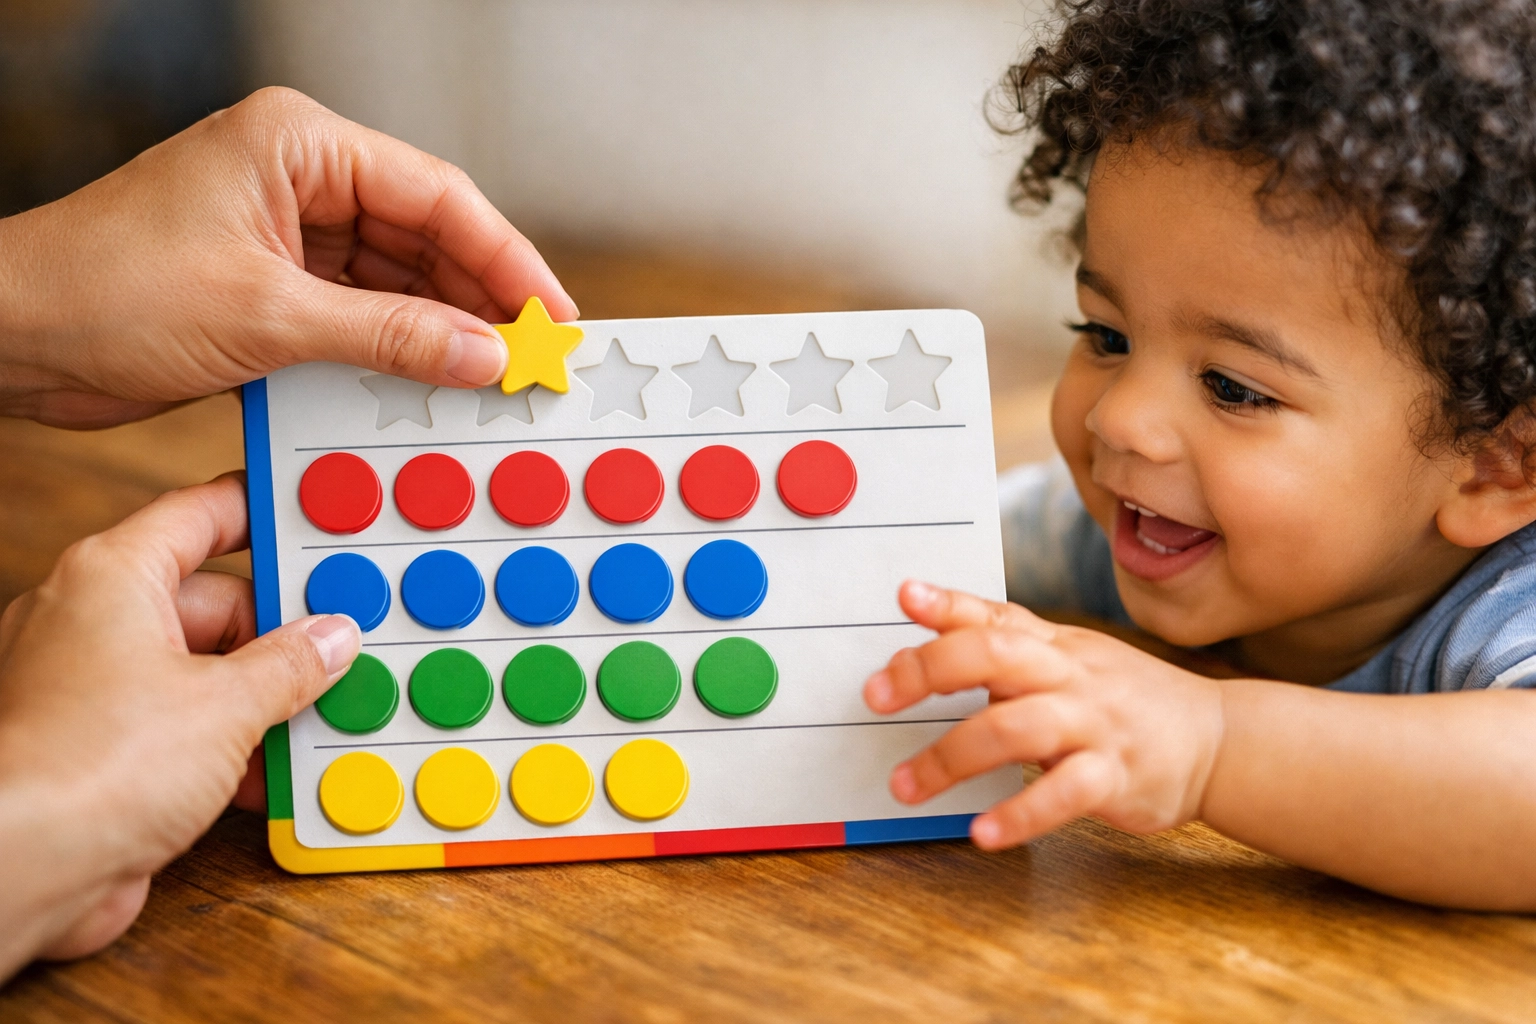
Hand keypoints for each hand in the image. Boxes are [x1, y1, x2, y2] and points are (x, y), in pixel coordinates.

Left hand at [0, 86, 575, 427]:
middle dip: (482, 298)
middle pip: (426, 235)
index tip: (552, 315)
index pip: (436, 194)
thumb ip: (390, 335)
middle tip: (536, 355)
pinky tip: (433, 380)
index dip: (506, 258)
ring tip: (494, 376)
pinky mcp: (273, 283)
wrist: (13, 335)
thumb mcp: (269, 317)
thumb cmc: (106, 290)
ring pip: (398, 278)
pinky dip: (395, 347)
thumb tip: (483, 355)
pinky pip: (360, 311)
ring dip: (442, 329)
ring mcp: (287, 230)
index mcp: (299, 143)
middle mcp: (300, 176)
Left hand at [0, 473, 356, 973]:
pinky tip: (273, 770)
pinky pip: (180, 725)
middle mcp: (93, 621)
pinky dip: (228, 744)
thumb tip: (328, 639)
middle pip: (215, 603)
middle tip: (340, 644)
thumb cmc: (90, 767)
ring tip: (318, 714)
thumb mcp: (228, 704)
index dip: (262, 509)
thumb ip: (291, 664)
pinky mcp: (98, 749)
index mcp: (114, 577)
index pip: (202, 514)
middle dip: (282, 635)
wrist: (24, 870)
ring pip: (202, 671)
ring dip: (262, 700)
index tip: (312, 513)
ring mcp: (92, 687)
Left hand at [863, 581, 1225, 849]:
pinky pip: (1064, 793)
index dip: (948, 604)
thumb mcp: (1071, 659)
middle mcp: (1071, 675)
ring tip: (906, 785)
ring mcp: (1095, 724)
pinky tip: (982, 832)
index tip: (904, 596)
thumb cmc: (1126, 700)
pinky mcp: (1117, 776)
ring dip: (950, 757)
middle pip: (995, 655)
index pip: (996, 615)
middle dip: (929, 671)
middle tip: (875, 698)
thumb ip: (1006, 646)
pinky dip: (1020, 814)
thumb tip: (926, 633)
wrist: (1219, 741)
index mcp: (1056, 646)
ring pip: (1016, 727)